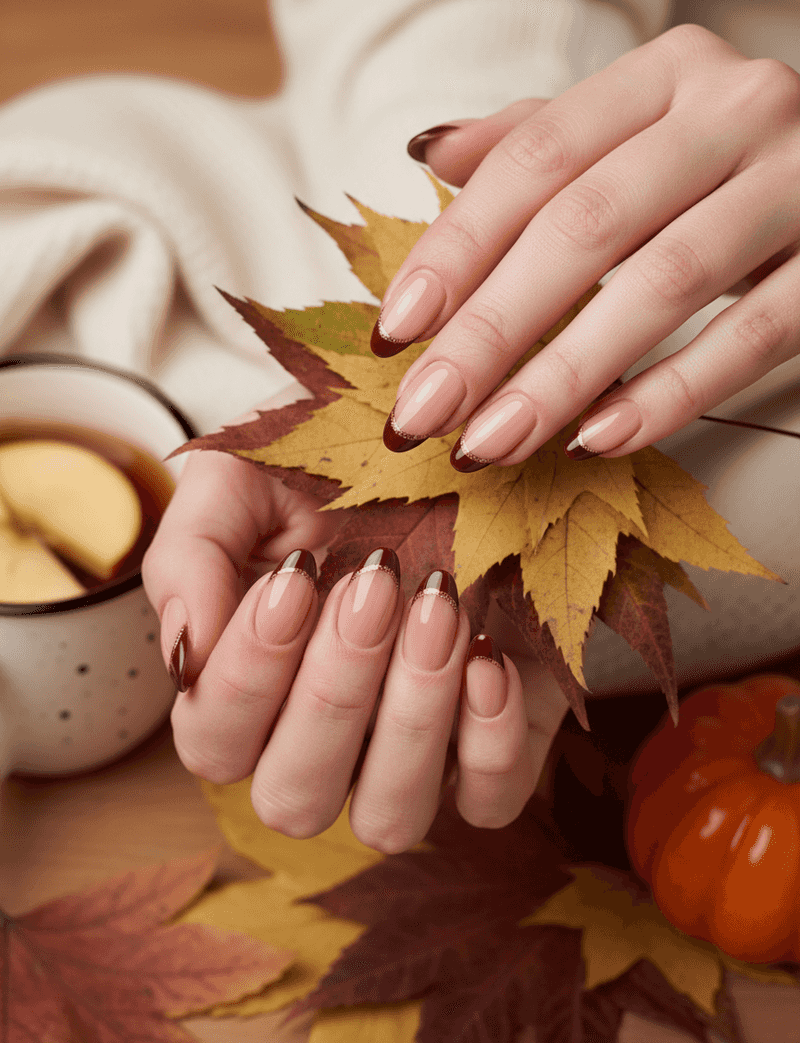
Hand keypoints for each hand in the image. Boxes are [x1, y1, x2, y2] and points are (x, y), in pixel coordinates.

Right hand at [143, 445, 567, 846]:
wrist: (435, 455)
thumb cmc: (324, 475)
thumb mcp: (240, 483)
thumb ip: (192, 555)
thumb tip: (183, 648)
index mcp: (245, 697)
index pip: (214, 743)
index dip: (249, 674)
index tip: (295, 575)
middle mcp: (320, 747)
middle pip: (294, 797)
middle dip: (334, 690)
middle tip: (377, 581)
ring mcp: (406, 759)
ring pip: (388, 817)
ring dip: (411, 718)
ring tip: (438, 609)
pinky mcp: (490, 747)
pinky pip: (489, 799)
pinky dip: (490, 738)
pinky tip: (486, 653)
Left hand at [375, 24, 799, 467]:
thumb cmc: (726, 163)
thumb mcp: (636, 130)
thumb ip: (540, 140)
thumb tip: (430, 152)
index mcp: (664, 74)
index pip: (534, 160)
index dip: (456, 249)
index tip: (395, 330)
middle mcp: (733, 108)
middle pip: (583, 226)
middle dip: (488, 330)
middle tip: (421, 412)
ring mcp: (799, 179)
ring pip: (660, 284)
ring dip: (561, 376)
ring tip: (490, 442)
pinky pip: (751, 335)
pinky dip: (671, 392)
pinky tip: (598, 438)